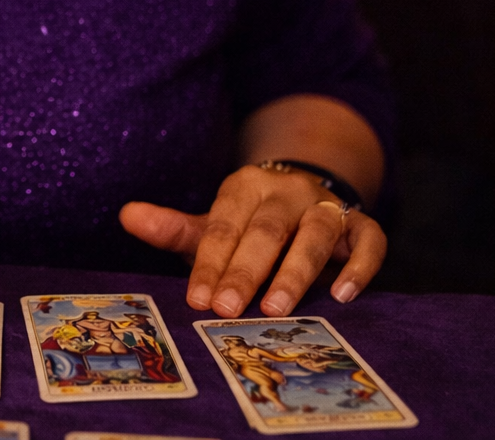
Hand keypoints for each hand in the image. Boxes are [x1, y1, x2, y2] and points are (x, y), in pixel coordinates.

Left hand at [119, 164, 386, 316]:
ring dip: (297, 269)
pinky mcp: (361, 224)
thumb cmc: (248, 224)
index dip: (211, 262)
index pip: (224, 224)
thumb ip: (173, 228)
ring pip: (316, 231)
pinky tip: (343, 294)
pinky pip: (369, 238)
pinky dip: (360, 264)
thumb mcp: (213, 225)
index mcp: (244, 186)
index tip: (197, 298)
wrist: (302, 195)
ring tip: (277, 308)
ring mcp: (326, 204)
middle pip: (267, 229)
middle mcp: (286, 191)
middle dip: (246, 270)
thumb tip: (125, 215)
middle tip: (228, 309)